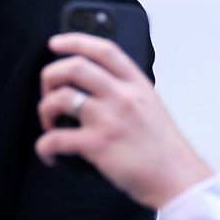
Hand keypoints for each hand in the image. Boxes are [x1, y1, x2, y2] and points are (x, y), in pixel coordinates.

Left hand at [35, 32, 211, 208]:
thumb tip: (97, 87)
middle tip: (48, 92)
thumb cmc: (163, 149)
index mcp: (137, 85)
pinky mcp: (97, 144)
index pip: (104, 50)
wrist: (176, 179)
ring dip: (45, 110)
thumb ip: (127, 93)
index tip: (56, 44)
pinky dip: (43, 147)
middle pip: (75, 67)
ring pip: (60, 98)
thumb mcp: (151, 107)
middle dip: (50, 76)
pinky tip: (49, 153)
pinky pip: (55, 139)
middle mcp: (123, 97)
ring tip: (50, 124)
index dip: (75, 41)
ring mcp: (109, 119)